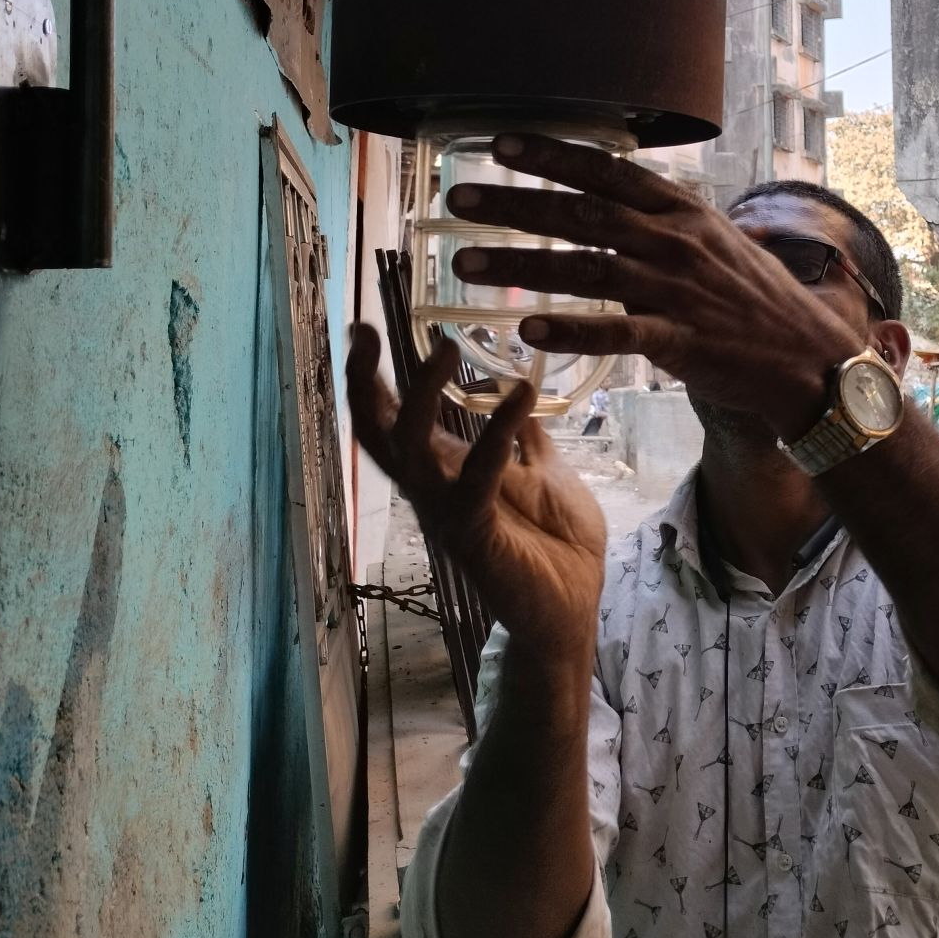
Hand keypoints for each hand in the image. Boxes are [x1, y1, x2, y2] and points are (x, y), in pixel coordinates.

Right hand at [346, 326, 605, 671]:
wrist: (576, 610)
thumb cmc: (557, 548)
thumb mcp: (546, 474)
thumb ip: (525, 437)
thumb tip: (514, 388)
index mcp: (447, 471)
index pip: (394, 419)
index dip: (372, 378)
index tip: (362, 328)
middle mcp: (434, 489)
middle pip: (377, 433)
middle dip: (364, 383)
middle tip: (365, 332)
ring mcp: (449, 513)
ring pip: (410, 449)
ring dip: (422, 395)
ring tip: (446, 347)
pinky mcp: (476, 535)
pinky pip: (475, 479)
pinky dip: (495, 434)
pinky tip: (519, 395)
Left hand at [446, 134, 864, 438]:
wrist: (811, 356)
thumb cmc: (757, 299)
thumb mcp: (716, 240)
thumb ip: (664, 223)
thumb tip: (619, 201)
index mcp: (683, 211)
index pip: (608, 171)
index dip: (553, 155)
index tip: (500, 143)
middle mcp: (675, 242)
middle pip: (583, 214)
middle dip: (515, 204)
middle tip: (457, 200)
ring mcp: (678, 291)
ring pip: (587, 269)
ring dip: (521, 264)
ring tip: (466, 263)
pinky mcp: (682, 342)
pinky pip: (618, 333)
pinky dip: (573, 330)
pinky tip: (529, 331)